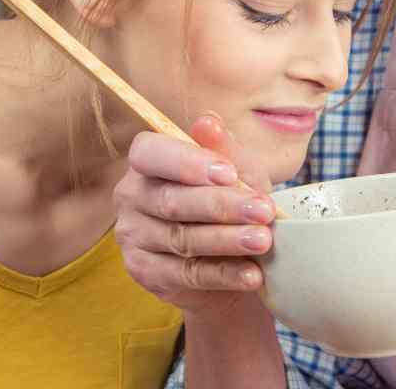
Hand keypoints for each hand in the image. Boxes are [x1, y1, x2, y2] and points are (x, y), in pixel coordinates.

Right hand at [113, 113, 277, 317]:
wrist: (232, 257)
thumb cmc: (232, 201)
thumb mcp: (238, 171)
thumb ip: (225, 149)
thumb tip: (208, 121)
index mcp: (148, 160)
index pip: (150, 152)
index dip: (187, 163)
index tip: (228, 173)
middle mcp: (132, 196)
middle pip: (172, 201)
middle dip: (222, 206)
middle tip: (263, 211)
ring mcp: (134, 236)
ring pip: (181, 239)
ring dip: (227, 240)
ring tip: (263, 241)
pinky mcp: (145, 272)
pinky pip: (185, 274)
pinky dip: (223, 275)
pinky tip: (251, 273)